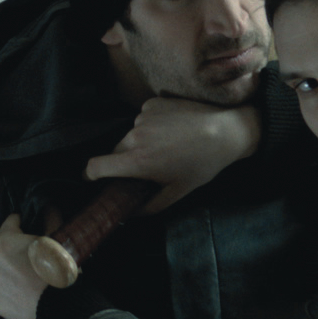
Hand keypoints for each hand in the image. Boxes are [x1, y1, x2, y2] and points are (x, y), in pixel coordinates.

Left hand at [0, 214, 50, 318]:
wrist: (61, 311)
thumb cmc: (60, 274)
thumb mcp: (60, 244)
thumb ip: (51, 221)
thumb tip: (49, 205)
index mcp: (5, 243)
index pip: (9, 224)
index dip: (21, 224)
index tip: (28, 227)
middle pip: (3, 251)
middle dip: (16, 254)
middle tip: (35, 262)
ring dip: (11, 273)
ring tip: (30, 282)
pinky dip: (9, 291)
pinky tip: (25, 295)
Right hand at [87, 97, 260, 213]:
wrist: (227, 130)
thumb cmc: (204, 163)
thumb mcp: (179, 191)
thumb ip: (150, 206)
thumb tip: (131, 215)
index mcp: (138, 161)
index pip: (96, 166)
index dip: (91, 174)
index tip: (93, 177)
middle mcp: (135, 136)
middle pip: (116, 151)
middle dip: (126, 160)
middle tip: (151, 165)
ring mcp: (143, 117)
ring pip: (132, 133)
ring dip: (142, 140)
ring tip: (171, 144)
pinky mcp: (152, 103)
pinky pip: (144, 117)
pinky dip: (153, 124)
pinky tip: (174, 128)